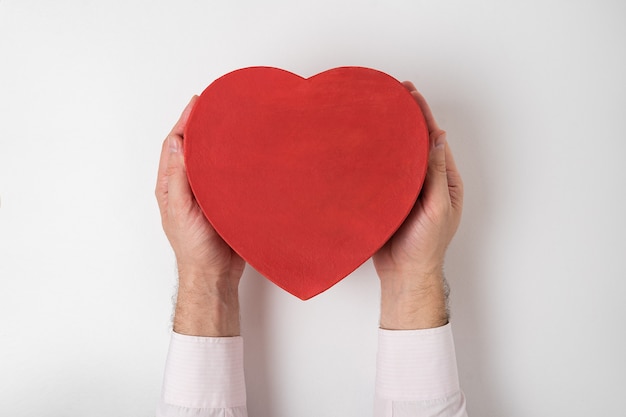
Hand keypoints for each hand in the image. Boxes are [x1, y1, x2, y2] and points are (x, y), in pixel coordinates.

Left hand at [156, 96, 244, 335]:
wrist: (214, 275)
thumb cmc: (195, 248)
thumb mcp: (181, 210)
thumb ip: (178, 177)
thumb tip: (178, 142)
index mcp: (170, 185)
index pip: (175, 144)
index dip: (185, 121)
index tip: (199, 102)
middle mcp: (187, 186)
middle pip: (192, 147)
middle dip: (201, 125)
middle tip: (217, 105)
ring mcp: (206, 193)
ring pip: (210, 160)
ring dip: (218, 141)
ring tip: (231, 122)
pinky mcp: (224, 201)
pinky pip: (227, 175)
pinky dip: (233, 161)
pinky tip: (244, 152)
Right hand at [373, 82, 463, 329]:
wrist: (405, 274)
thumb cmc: (425, 246)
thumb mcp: (436, 208)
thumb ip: (435, 174)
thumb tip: (438, 138)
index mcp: (444, 181)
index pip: (433, 139)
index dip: (423, 115)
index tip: (410, 93)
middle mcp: (426, 181)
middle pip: (416, 143)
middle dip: (406, 118)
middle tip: (392, 94)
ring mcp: (406, 189)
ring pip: (398, 156)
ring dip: (390, 135)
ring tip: (378, 111)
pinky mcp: (388, 199)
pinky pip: (383, 173)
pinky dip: (376, 156)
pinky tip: (366, 144)